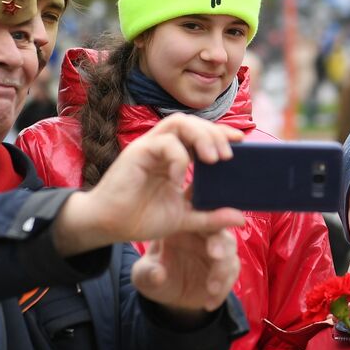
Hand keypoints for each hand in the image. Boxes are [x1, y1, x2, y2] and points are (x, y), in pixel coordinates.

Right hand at [54, 115, 244, 255]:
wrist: (108, 226)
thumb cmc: (141, 218)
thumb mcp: (185, 219)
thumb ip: (211, 217)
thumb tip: (241, 217)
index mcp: (174, 157)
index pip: (201, 134)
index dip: (221, 134)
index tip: (242, 141)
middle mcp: (163, 147)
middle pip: (193, 122)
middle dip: (214, 134)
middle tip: (228, 155)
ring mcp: (149, 147)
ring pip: (178, 123)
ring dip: (200, 136)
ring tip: (213, 159)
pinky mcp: (136, 153)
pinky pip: (163, 143)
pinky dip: (178, 157)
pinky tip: (180, 178)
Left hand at [131, 224, 239, 312]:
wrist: (164, 293)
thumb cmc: (151, 274)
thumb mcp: (143, 275)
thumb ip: (148, 274)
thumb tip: (158, 274)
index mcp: (183, 226)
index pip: (199, 217)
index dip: (208, 222)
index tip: (206, 236)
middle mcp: (203, 235)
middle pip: (221, 233)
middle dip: (221, 245)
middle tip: (215, 256)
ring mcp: (216, 251)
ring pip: (230, 254)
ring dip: (224, 271)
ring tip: (211, 288)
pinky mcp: (224, 268)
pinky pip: (231, 275)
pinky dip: (223, 289)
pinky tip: (209, 303)